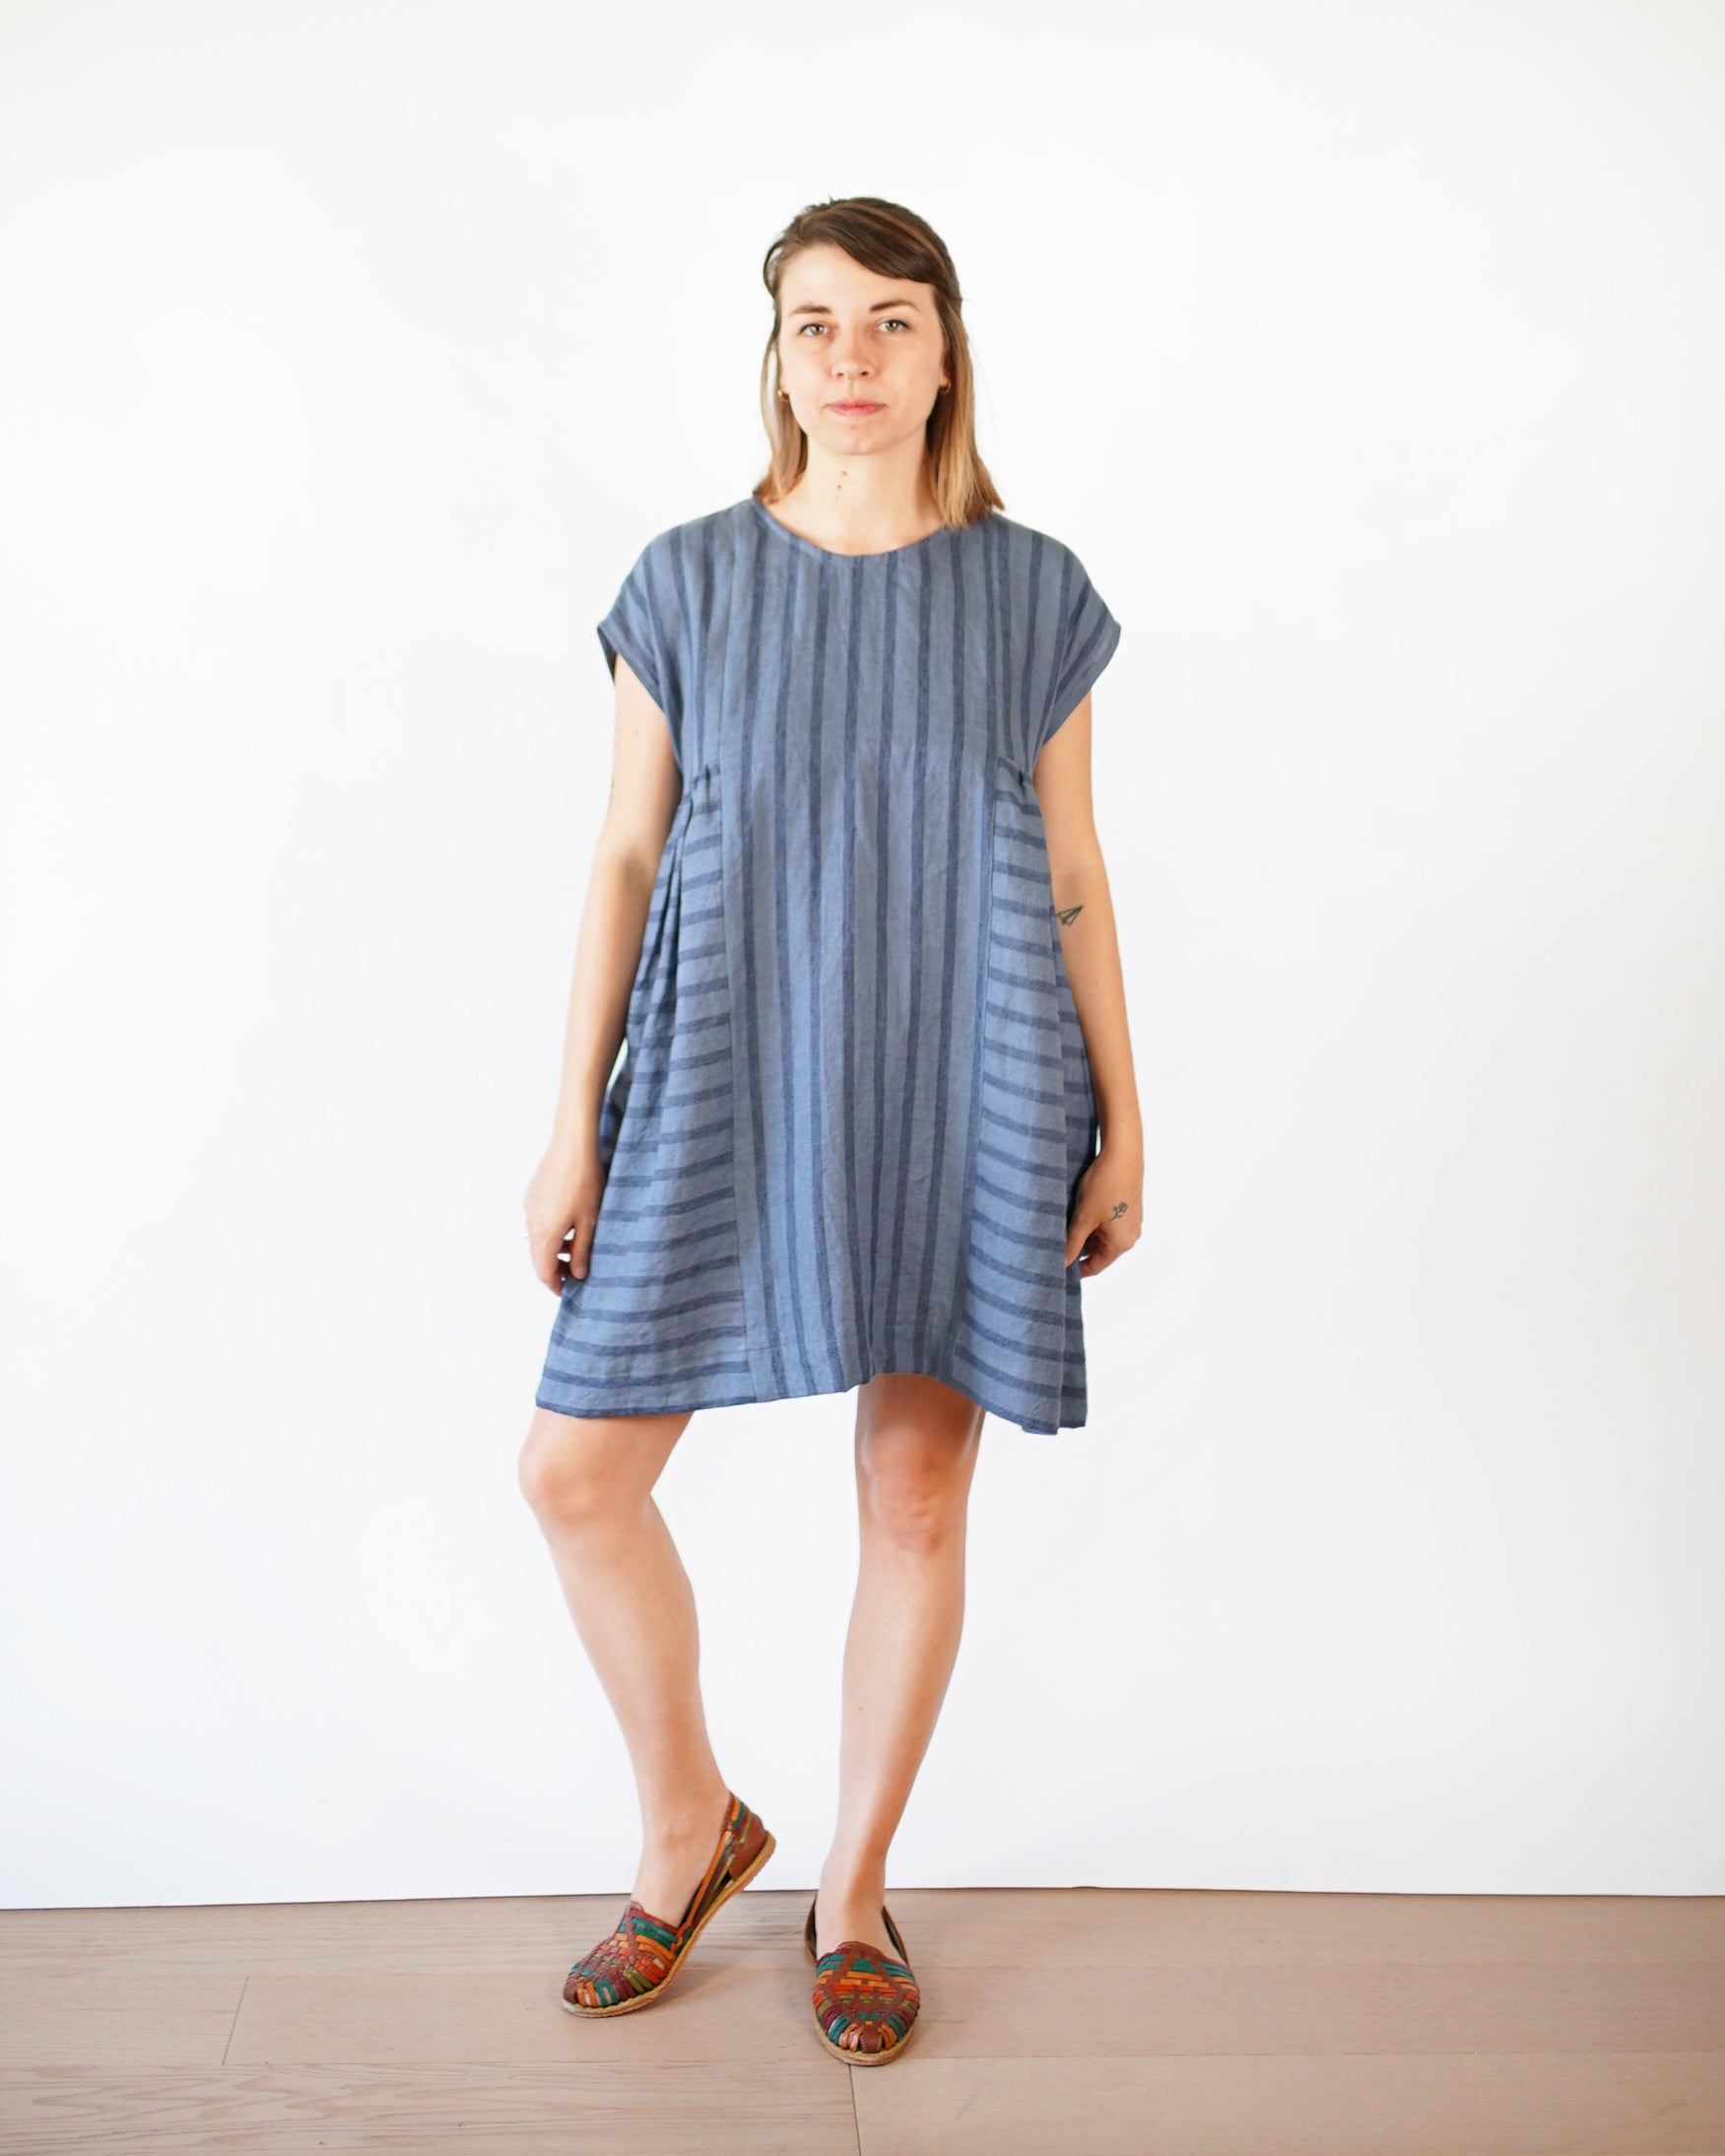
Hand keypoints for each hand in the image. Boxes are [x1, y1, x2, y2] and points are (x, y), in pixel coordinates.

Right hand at [523, 1137, 607, 1293]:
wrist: (572, 1145)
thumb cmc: (585, 1182)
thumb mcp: (590, 1222)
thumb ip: (583, 1251)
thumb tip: (579, 1274)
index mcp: (544, 1234)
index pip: (544, 1271)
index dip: (555, 1285)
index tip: (567, 1291)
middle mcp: (531, 1223)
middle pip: (538, 1258)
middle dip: (555, 1269)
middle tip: (575, 1273)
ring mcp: (529, 1208)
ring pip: (537, 1240)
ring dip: (553, 1250)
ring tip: (577, 1247)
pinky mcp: (531, 1196)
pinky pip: (537, 1223)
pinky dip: (549, 1233)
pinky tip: (569, 1225)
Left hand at [1064, 1136, 1142, 1278]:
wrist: (1123, 1152)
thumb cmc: (1104, 1185)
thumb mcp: (1083, 1217)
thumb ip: (1072, 1243)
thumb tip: (1063, 1263)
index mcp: (1121, 1244)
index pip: (1095, 1267)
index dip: (1076, 1269)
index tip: (1057, 1266)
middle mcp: (1131, 1236)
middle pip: (1099, 1252)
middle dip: (1079, 1248)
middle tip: (1056, 1242)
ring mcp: (1132, 1221)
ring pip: (1103, 1235)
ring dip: (1085, 1232)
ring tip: (1066, 1223)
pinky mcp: (1130, 1207)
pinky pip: (1109, 1222)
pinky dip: (1094, 1221)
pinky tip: (1080, 1210)